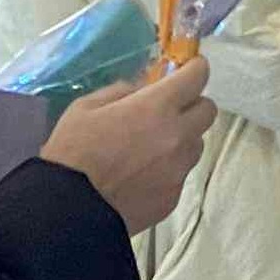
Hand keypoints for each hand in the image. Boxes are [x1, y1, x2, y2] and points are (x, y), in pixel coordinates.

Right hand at [40, 60, 214, 235]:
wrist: (71, 211)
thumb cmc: (72, 152)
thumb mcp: (86, 107)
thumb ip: (121, 91)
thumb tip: (143, 89)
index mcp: (156, 107)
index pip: (197, 78)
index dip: (196, 69)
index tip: (190, 69)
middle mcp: (177, 136)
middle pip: (208, 110)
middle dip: (193, 104)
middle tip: (170, 108)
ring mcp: (178, 169)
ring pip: (196, 144)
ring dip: (183, 138)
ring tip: (152, 146)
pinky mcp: (174, 197)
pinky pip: (181, 173)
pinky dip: (169, 168)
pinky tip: (142, 174)